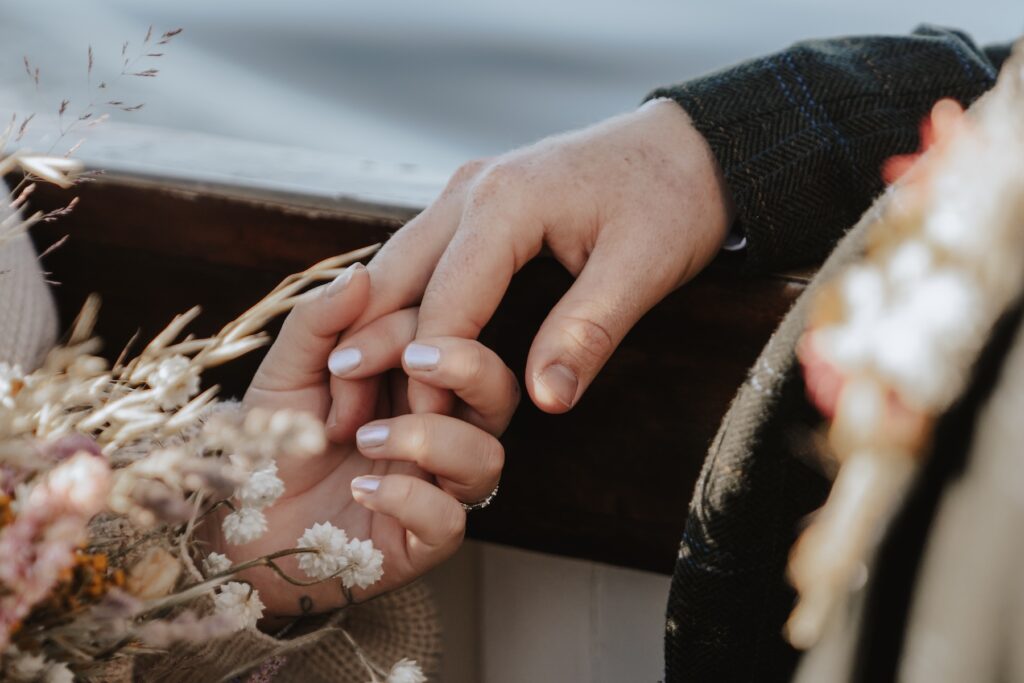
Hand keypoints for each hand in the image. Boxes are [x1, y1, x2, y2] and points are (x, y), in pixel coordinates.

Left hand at [200, 264, 516, 616]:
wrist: (236, 523)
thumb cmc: (271, 442)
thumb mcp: (285, 373)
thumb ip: (319, 323)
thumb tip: (361, 272)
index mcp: (415, 383)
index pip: (449, 338)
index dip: (406, 335)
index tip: (341, 359)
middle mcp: (439, 429)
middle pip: (498, 391)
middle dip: (465, 367)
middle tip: (412, 361)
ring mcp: (435, 486)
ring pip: (486, 457)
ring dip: (430, 436)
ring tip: (364, 439)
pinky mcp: (421, 540)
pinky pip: (450, 519)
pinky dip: (408, 498)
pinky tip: (361, 488)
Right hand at [332, 99, 732, 413]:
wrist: (689, 146)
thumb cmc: (672, 201)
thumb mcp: (642, 269)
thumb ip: (587, 333)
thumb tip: (543, 401)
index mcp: (504, 203)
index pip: (444, 303)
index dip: (430, 372)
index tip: (425, 428)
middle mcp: (470, 189)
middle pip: (394, 277)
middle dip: (367, 345)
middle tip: (343, 413)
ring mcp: (468, 190)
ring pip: (399, 263)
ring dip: (374, 322)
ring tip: (350, 386)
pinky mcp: (477, 202)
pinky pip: (423, 255)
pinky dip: (401, 300)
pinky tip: (393, 341)